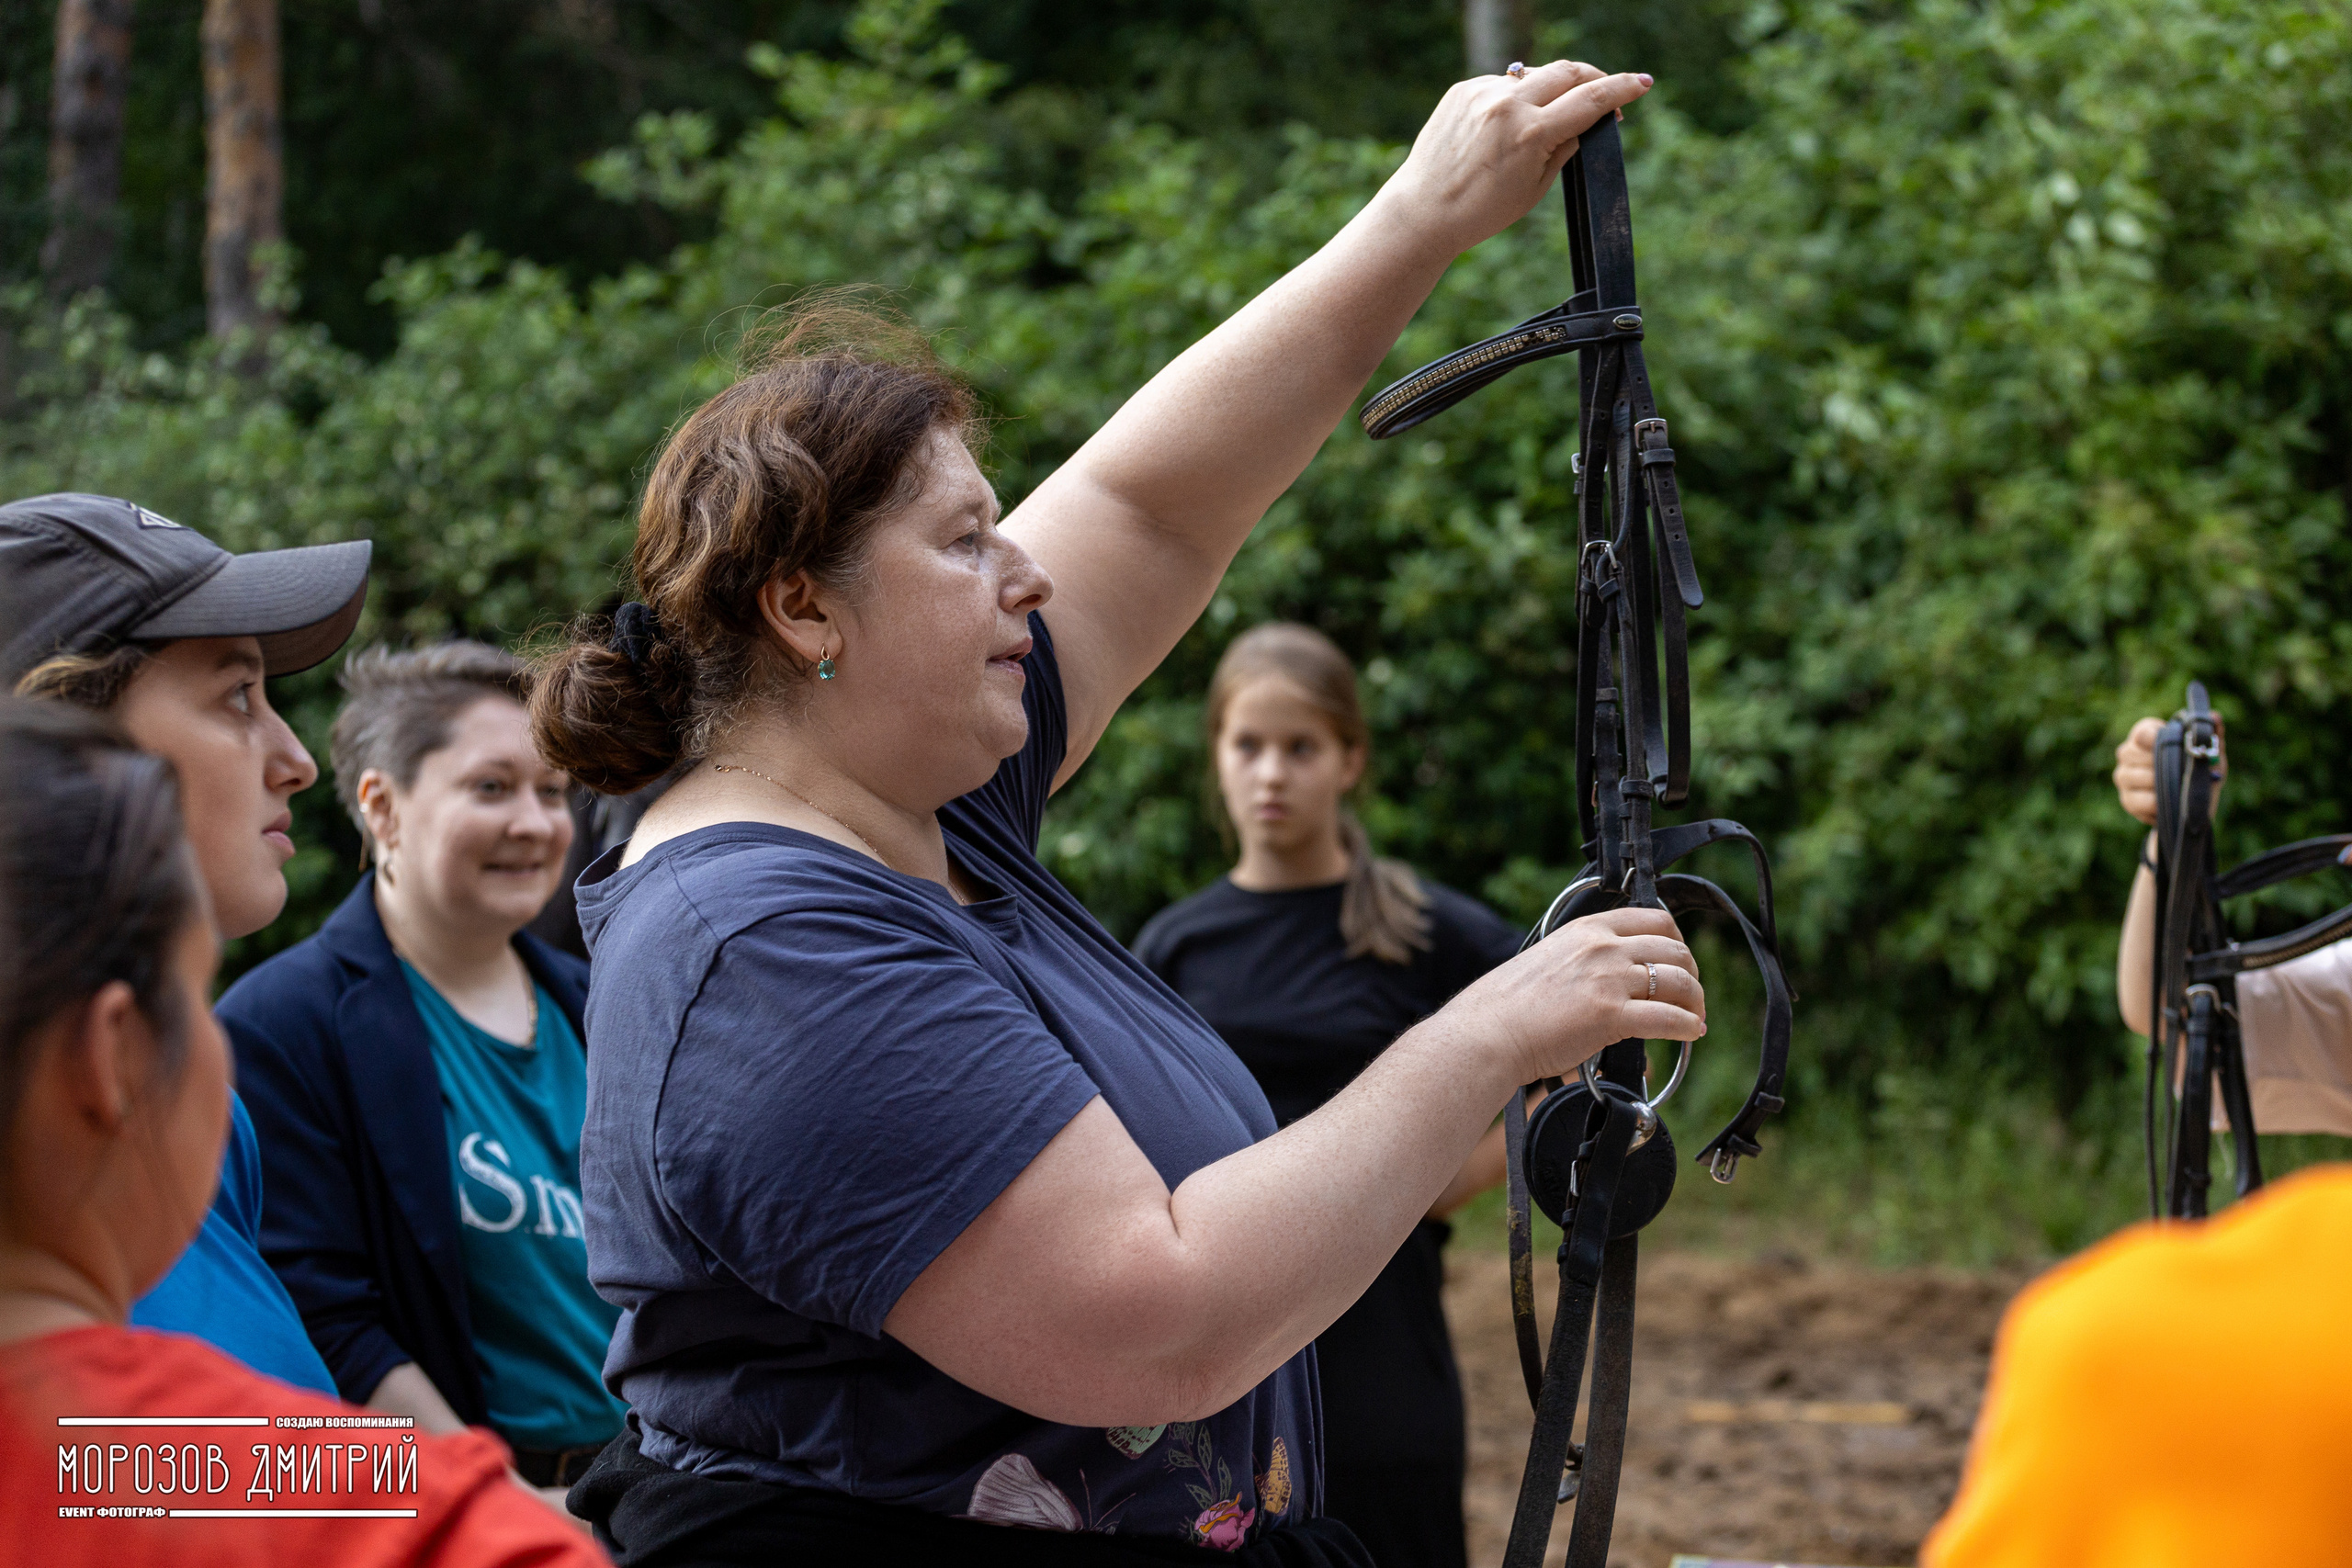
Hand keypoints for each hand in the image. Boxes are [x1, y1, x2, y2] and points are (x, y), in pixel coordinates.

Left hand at [1388, 61, 1654, 256]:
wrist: (1423, 212)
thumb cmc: (1481, 211)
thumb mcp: (1535, 188)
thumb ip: (1565, 147)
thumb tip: (1585, 120)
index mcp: (1531, 133)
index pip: (1591, 100)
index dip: (1622, 89)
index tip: (1643, 83)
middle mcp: (1507, 104)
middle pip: (1568, 72)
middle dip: (1594, 78)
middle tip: (1607, 91)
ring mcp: (1482, 93)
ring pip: (1534, 76)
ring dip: (1552, 90)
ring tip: (1550, 118)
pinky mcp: (1462, 90)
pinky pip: (1503, 85)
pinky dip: (1515, 99)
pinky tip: (1506, 127)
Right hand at [1445, 906, 1703, 1086]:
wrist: (1487, 1031)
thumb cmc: (1506, 1005)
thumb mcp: (1548, 960)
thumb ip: (1582, 961)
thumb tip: (1604, 983)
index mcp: (1587, 930)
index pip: (1653, 919)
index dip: (1676, 941)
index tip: (1678, 960)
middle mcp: (1604, 947)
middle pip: (1674, 949)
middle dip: (1690, 973)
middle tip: (1689, 995)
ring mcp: (1609, 979)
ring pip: (1679, 981)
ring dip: (1695, 1001)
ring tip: (1694, 1017)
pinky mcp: (1611, 1015)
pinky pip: (1669, 1018)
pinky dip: (1687, 1027)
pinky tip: (1690, 1034)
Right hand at [2112, 714, 2225, 827]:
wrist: (2196, 806)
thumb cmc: (2200, 773)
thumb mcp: (2211, 753)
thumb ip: (2212, 734)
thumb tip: (2214, 716)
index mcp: (2145, 735)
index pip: (2142, 733)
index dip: (2156, 739)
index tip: (2174, 746)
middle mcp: (2128, 753)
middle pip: (2135, 754)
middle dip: (2164, 765)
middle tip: (2183, 771)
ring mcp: (2123, 776)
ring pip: (2141, 777)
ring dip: (2165, 785)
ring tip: (2179, 788)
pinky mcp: (2126, 800)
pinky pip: (2143, 800)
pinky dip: (2161, 803)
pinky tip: (2171, 803)